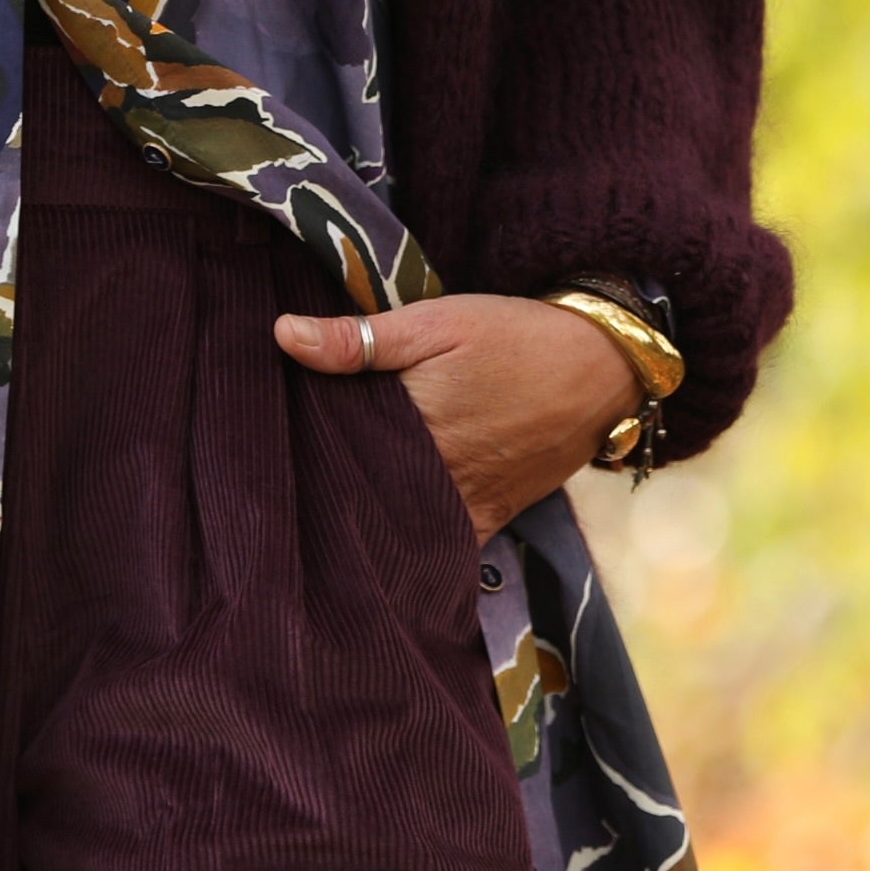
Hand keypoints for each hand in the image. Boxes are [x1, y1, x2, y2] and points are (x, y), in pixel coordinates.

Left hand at [274, 295, 639, 543]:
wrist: (602, 367)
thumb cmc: (514, 337)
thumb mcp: (436, 321)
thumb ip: (360, 339)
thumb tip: (283, 334)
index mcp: (411, 425)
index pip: (334, 449)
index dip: (299, 448)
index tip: (267, 445)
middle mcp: (434, 477)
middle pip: (359, 494)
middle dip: (323, 490)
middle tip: (283, 482)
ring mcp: (464, 505)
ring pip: (394, 525)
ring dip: (361, 520)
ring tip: (318, 513)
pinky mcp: (491, 519)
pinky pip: (440, 549)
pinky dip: (410, 547)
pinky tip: (377, 547)